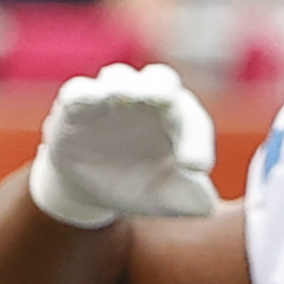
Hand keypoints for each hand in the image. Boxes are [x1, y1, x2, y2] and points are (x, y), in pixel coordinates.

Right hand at [28, 61, 217, 227]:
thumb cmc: (138, 184)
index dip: (197, 143)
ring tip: (118, 96)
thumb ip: (190, 199)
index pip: (193, 123)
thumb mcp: (165, 198)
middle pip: (160, 80)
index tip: (197, 167)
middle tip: (161, 98)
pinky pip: (79, 92)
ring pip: (118, 77)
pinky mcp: (76, 107)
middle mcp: (147, 99)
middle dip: (160, 87)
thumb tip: (207, 206)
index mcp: (178, 119)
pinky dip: (81, 94)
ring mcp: (110, 99)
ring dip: (120, 85)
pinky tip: (81, 102)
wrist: (89, 187)